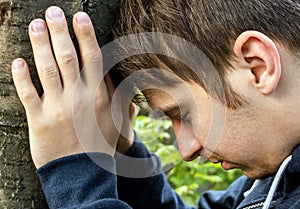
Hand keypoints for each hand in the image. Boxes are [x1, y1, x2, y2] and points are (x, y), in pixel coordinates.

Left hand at [12, 6, 120, 167]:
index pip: (92, 58)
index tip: (79, 17)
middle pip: (67, 58)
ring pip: (47, 70)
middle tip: (52, 12)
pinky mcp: (39, 121)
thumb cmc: (102, 143)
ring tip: (35, 25)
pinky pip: (28, 94)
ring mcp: (58, 108)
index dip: (85, 35)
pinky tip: (17, 61)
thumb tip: (111, 73)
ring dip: (39, 45)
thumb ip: (116, 94)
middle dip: (59, 32)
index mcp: (99, 96)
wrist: (84, 173)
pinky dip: (21, 77)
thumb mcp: (118, 119)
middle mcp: (78, 98)